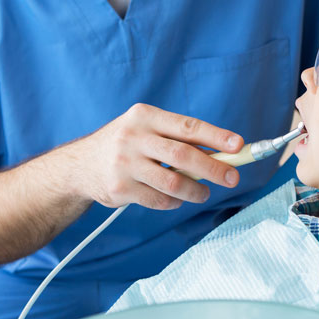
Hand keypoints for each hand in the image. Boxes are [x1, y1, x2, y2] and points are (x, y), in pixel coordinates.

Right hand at [68, 104, 244, 209]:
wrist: (80, 166)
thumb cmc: (125, 146)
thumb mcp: (145, 130)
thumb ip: (177, 139)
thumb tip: (223, 153)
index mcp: (144, 116)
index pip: (188, 126)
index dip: (216, 136)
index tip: (239, 145)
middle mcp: (133, 137)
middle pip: (184, 155)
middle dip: (214, 168)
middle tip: (233, 178)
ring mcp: (125, 163)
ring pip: (173, 181)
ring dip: (196, 191)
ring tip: (204, 193)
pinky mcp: (120, 188)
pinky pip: (159, 199)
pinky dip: (174, 202)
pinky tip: (176, 198)